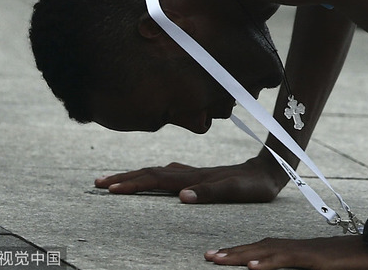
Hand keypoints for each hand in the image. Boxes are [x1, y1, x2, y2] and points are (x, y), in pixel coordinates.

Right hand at [94, 157, 284, 203]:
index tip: (109, 189)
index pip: (157, 179)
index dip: (133, 184)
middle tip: (97, 182)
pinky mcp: (200, 175)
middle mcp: (191, 173)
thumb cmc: (254, 186)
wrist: (270, 170)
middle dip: (124, 177)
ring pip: (158, 171)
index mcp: (195, 177)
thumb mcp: (236, 191)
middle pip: (151, 172)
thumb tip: (181, 196)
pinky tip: (153, 177)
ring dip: (135, 175)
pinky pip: (169, 174)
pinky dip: (152, 175)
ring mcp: (194, 172)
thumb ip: (210, 192)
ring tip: (114, 180)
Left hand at [204, 235, 367, 269]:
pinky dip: (268, 264)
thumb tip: (303, 266)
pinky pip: (287, 260)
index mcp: (301, 250)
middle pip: (260, 247)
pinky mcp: (316, 260)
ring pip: (267, 251)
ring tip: (216, 259)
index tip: (221, 255)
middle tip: (207, 256)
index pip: (266, 248)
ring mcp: (307, 252)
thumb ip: (313, 268)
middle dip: (233, 253)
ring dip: (240, 256)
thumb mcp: (329, 269)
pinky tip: (251, 269)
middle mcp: (300, 247)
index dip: (243, 251)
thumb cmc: (359, 261)